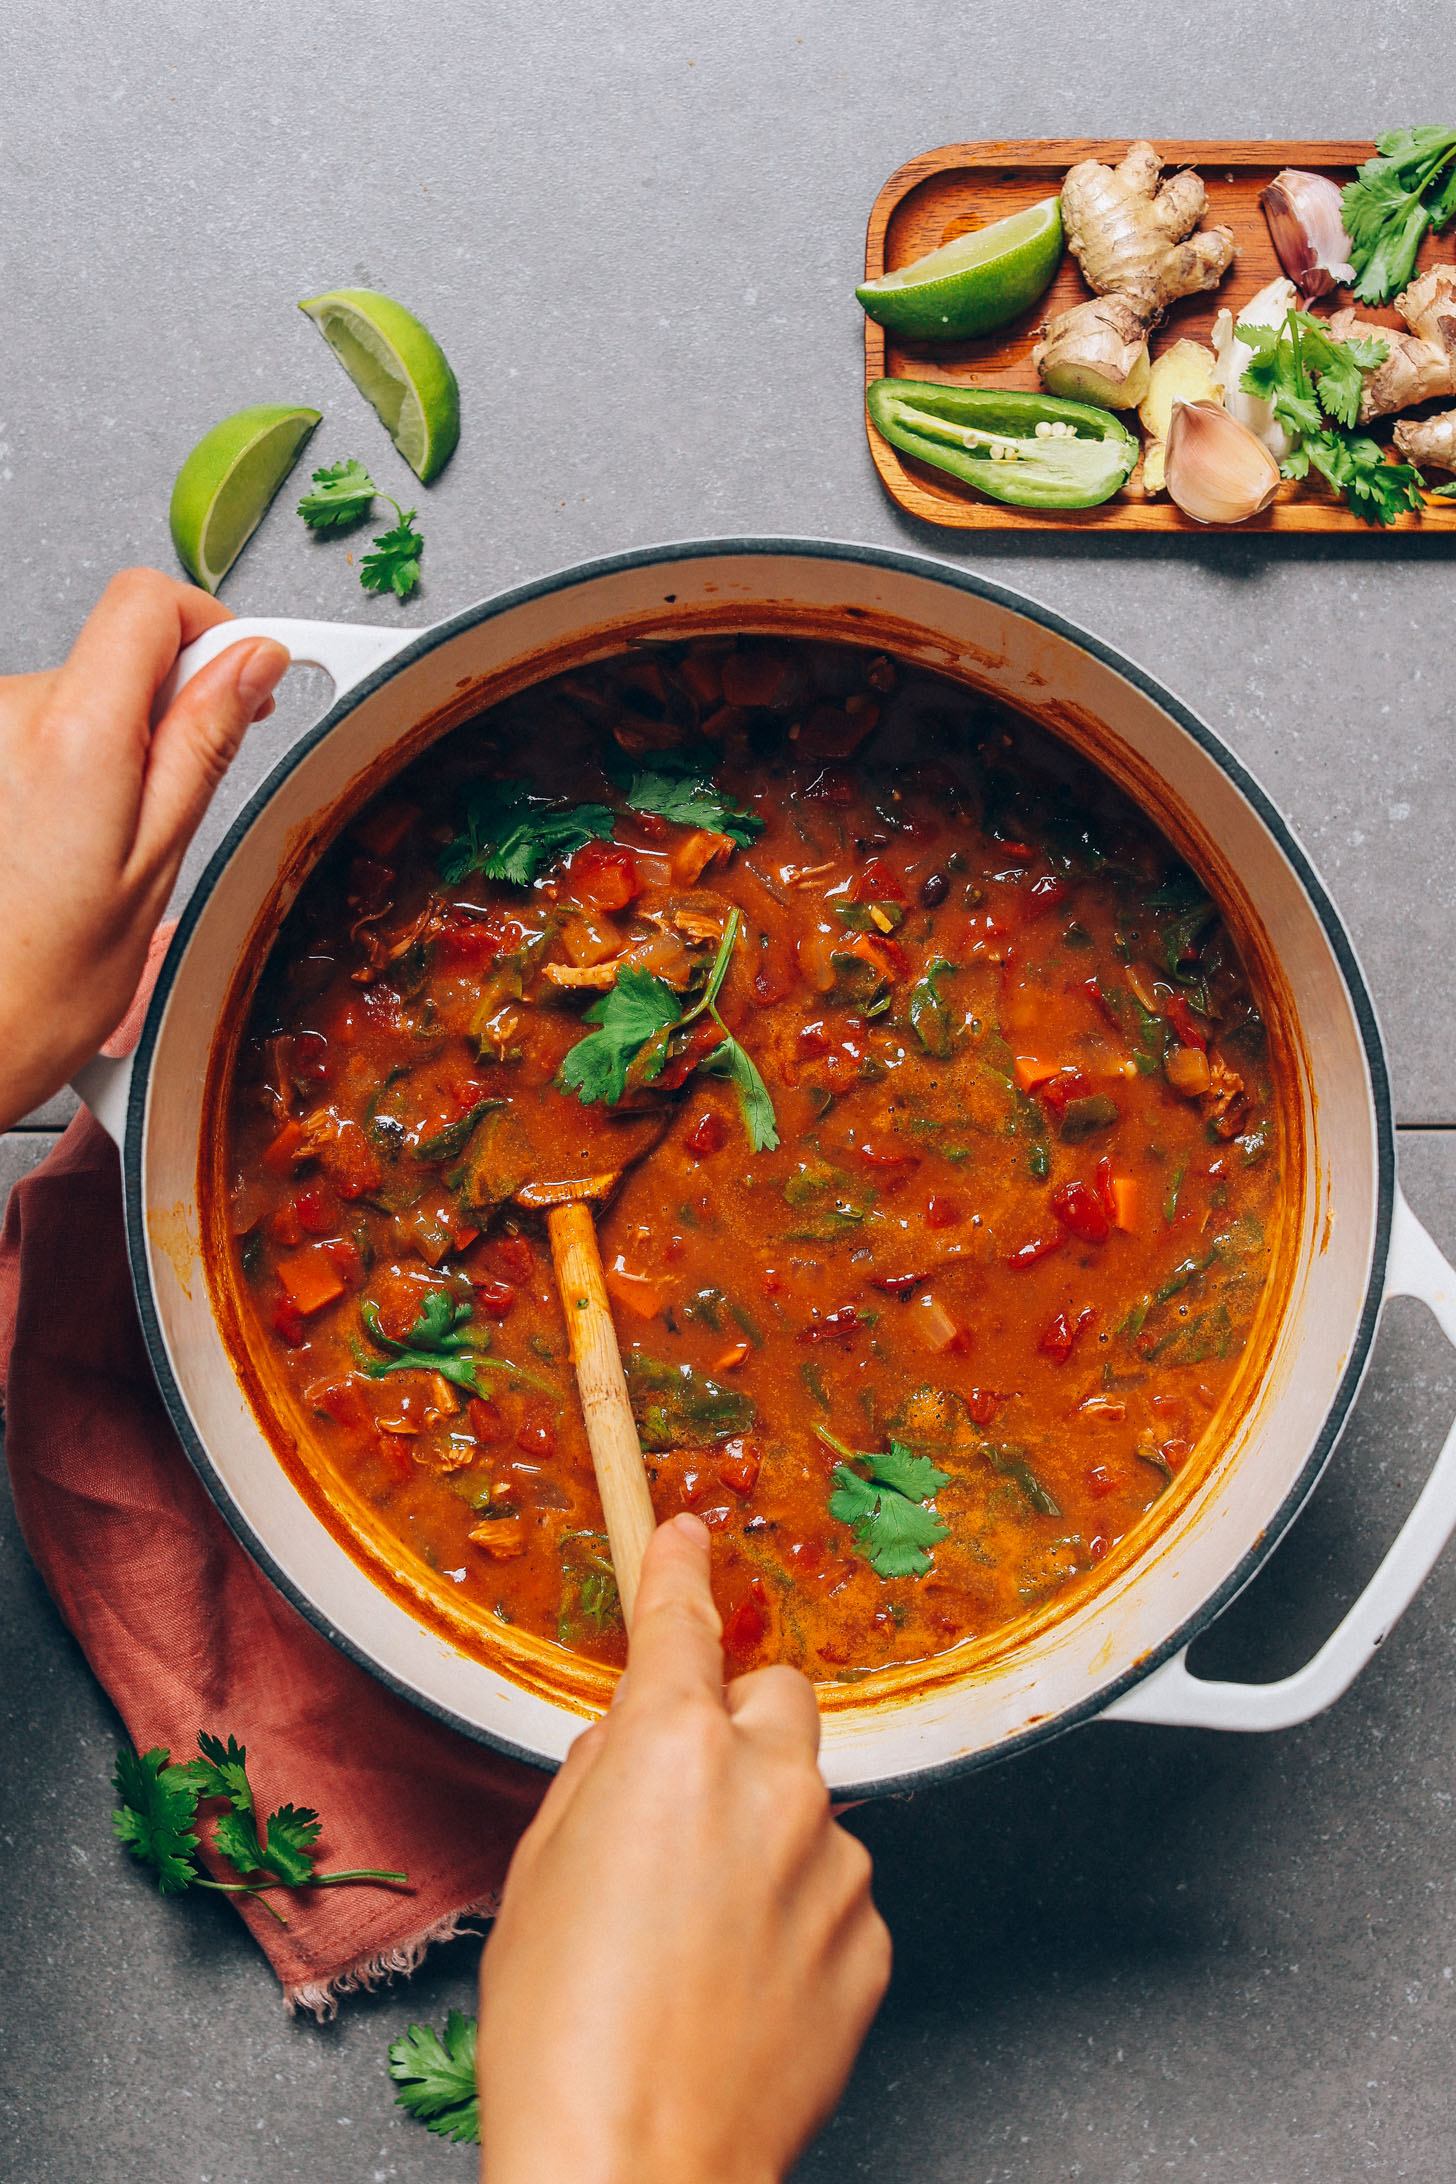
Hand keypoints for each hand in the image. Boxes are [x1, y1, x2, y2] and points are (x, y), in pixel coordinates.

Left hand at [0, 567, 288, 1128]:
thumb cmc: (42, 981)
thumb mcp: (156, 864)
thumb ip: (202, 747)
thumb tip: (248, 665)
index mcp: (73, 734)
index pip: (147, 602)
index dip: (206, 632)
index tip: (238, 684)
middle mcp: (8, 715)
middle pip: (113, 657)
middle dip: (156, 718)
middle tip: (162, 814)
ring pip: (72, 705)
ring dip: (100, 759)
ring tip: (92, 853)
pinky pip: (31, 741)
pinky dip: (55, 782)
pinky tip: (49, 854)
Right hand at [477, 1513, 889, 2183]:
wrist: (634, 2168)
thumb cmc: (562, 2030)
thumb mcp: (540, 1868)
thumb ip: (599, 1777)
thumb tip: (630, 1743)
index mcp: (673, 1747)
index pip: (684, 1623)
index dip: (682, 1570)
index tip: (691, 1538)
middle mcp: (771, 1785)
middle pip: (777, 1699)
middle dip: (738, 1726)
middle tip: (684, 1799)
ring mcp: (832, 1865)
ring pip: (807, 1803)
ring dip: (765, 1832)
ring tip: (698, 1934)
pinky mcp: (869, 1941)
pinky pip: (833, 1890)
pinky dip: (796, 1911)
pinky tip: (740, 1981)